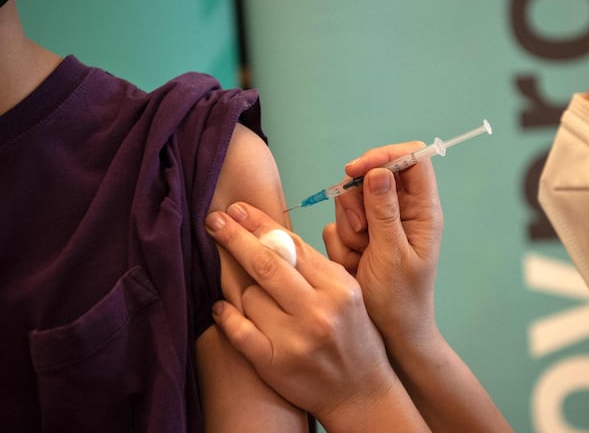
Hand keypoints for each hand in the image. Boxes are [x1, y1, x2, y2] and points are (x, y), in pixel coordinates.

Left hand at [205, 202, 411, 428]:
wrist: (361, 392)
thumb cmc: (354, 338)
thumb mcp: (347, 294)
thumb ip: (316, 267)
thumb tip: (272, 233)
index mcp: (338, 287)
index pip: (293, 245)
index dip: (261, 223)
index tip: (239, 209)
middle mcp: (318, 311)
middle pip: (266, 263)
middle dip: (236, 236)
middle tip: (214, 219)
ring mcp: (296, 339)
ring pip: (249, 296)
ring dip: (240, 289)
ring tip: (246, 291)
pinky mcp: (275, 364)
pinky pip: (238, 331)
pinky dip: (224, 316)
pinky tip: (220, 308)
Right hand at [323, 142, 443, 348]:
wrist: (389, 334)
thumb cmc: (400, 300)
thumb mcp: (392, 255)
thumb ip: (384, 212)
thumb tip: (380, 171)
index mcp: (423, 211)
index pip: (412, 159)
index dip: (385, 155)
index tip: (357, 170)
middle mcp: (402, 211)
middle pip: (372, 175)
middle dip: (358, 201)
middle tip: (362, 232)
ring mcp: (379, 223)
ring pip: (350, 200)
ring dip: (349, 228)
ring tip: (361, 256)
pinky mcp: (359, 236)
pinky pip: (337, 223)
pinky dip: (340, 244)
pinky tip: (354, 265)